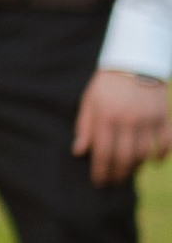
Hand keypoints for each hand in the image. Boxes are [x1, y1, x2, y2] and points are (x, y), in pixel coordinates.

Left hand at [73, 67, 171, 185]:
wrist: (134, 60)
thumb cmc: (107, 84)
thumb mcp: (89, 101)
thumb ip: (84, 127)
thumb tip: (79, 152)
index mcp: (106, 117)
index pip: (103, 153)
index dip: (101, 171)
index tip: (99, 182)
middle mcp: (127, 120)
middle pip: (124, 157)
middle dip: (118, 174)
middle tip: (114, 182)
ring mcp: (147, 119)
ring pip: (144, 153)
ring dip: (136, 167)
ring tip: (129, 172)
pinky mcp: (162, 115)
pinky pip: (165, 141)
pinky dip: (161, 154)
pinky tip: (154, 161)